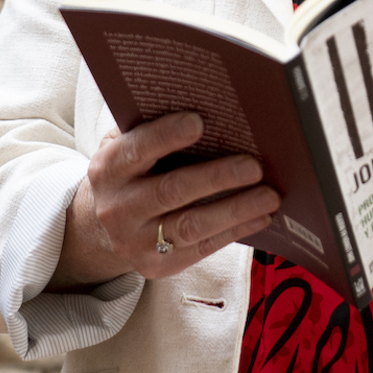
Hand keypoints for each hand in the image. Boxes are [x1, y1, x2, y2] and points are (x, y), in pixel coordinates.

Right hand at [47, 113, 279, 290]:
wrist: (102, 226)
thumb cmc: (131, 172)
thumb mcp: (127, 146)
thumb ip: (153, 127)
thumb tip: (210, 107)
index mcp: (109, 168)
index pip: (137, 149)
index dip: (166, 135)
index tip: (199, 122)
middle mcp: (118, 207)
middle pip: (171, 191)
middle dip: (216, 177)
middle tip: (254, 166)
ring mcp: (136, 241)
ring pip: (190, 225)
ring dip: (235, 209)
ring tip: (270, 195)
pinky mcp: (157, 265)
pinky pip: (202, 248)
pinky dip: (235, 230)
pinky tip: (261, 216)